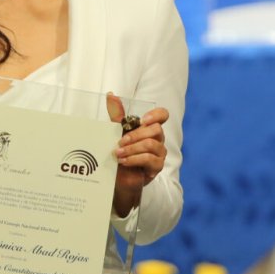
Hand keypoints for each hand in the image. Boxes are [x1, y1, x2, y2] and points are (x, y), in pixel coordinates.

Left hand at [106, 93, 168, 215]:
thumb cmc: (121, 153)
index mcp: (150, 128)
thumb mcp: (117, 133)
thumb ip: (117, 115)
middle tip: (120, 142)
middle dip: (135, 135)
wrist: (119, 178)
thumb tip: (111, 95)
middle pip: (156, 129)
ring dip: (132, 148)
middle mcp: (158, 139)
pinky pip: (149, 159)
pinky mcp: (157, 166)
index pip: (163, 115)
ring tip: (118, 154)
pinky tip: (124, 161)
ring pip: (151, 144)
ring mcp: (160, 153)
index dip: (157, 115)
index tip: (143, 120)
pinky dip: (134, 159)